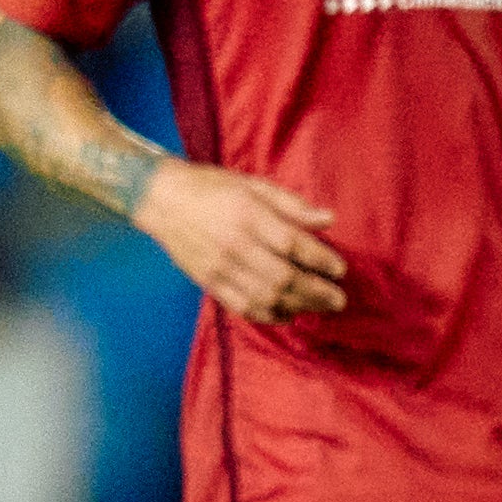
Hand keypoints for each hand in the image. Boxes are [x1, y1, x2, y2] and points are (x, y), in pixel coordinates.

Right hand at [133, 163, 347, 320]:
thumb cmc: (214, 188)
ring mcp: (219, 267)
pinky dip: (268, 315)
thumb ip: (293, 205)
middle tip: (339, 300)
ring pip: (264, 296)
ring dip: (298, 306)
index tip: (341, 270)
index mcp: (248, 215)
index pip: (293, 244)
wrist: (161, 199)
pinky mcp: (207, 282)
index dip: (321, 260)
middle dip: (317, 292)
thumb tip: (330, 219)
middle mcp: (234, 244)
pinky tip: (287, 315)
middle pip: (282, 277)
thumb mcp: (255, 185)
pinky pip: (241, 306)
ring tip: (320, 308)